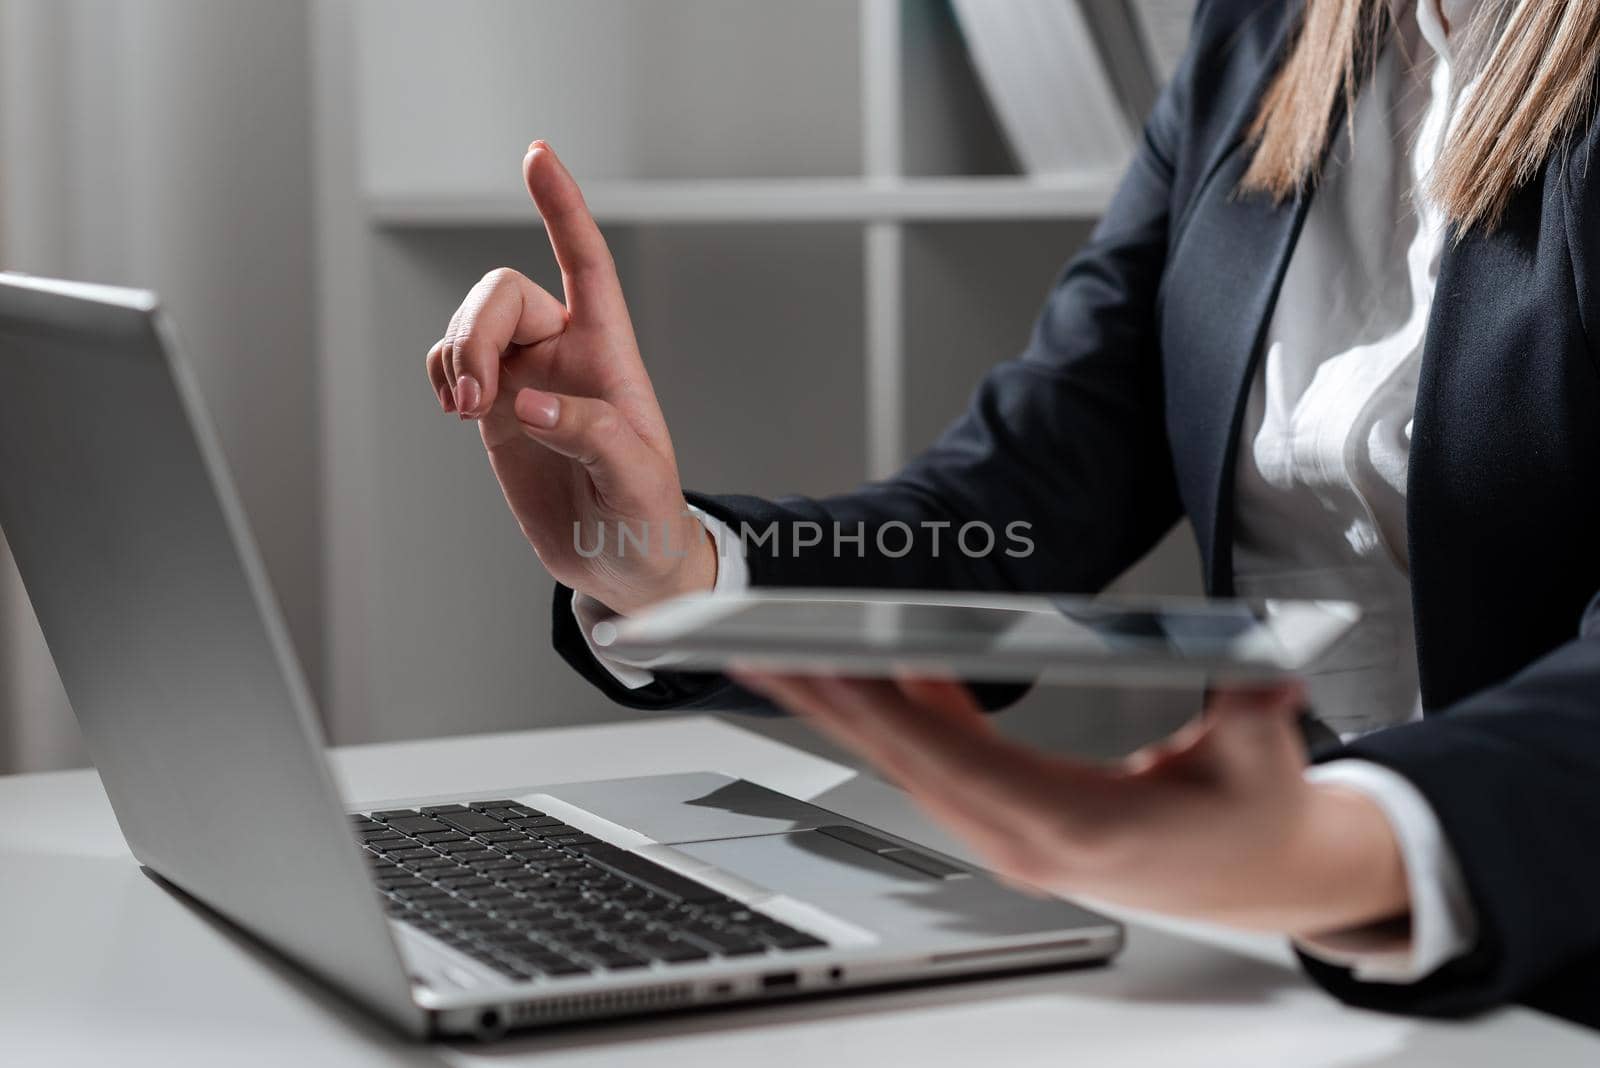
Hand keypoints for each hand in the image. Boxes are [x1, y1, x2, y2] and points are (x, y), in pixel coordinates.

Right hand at [426, 142, 715, 614]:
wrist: (620, 563)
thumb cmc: (646, 518)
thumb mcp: (636, 481)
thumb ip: (589, 434)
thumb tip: (525, 400)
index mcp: (611, 355)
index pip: (586, 264)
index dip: (564, 209)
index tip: (537, 156)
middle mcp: (565, 353)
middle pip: (503, 294)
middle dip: (475, 332)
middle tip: (471, 399)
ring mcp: (525, 377)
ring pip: (469, 325)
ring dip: (454, 356)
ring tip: (463, 411)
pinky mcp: (494, 409)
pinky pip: (449, 364)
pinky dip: (439, 372)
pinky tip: (455, 406)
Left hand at [730, 672, 1409, 937]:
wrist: (1256, 876)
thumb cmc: (1251, 820)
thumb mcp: (1264, 765)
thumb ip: (1255, 717)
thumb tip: (1261, 679)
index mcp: (1073, 826)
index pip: (958, 761)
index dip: (889, 711)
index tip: (826, 670)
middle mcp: (1022, 836)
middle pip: (903, 759)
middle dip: (825, 703)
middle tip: (753, 650)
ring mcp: (1007, 832)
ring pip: (905, 762)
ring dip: (842, 709)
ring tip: (777, 654)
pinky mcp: (1005, 816)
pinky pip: (934, 760)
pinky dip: (893, 715)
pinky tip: (867, 668)